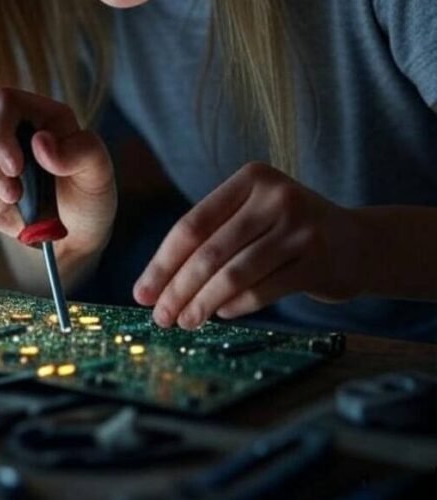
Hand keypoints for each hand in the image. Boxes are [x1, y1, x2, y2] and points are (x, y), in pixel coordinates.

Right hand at [0, 87, 116, 263]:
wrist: (76, 235)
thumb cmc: (90, 197)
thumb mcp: (98, 173)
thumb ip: (81, 151)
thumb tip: (40, 142)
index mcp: (42, 116)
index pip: (3, 101)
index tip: (15, 168)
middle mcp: (14, 130)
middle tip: (13, 195)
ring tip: (20, 209)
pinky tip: (14, 219)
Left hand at [133, 162, 362, 327]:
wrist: (358, 242)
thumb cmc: (288, 230)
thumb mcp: (254, 215)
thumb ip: (212, 238)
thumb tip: (158, 284)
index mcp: (251, 178)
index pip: (192, 224)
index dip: (162, 262)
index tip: (142, 292)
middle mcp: (275, 196)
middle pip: (209, 252)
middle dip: (178, 289)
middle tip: (160, 316)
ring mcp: (299, 228)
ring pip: (234, 274)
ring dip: (203, 303)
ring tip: (185, 321)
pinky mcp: (316, 260)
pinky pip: (262, 290)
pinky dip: (236, 306)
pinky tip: (221, 314)